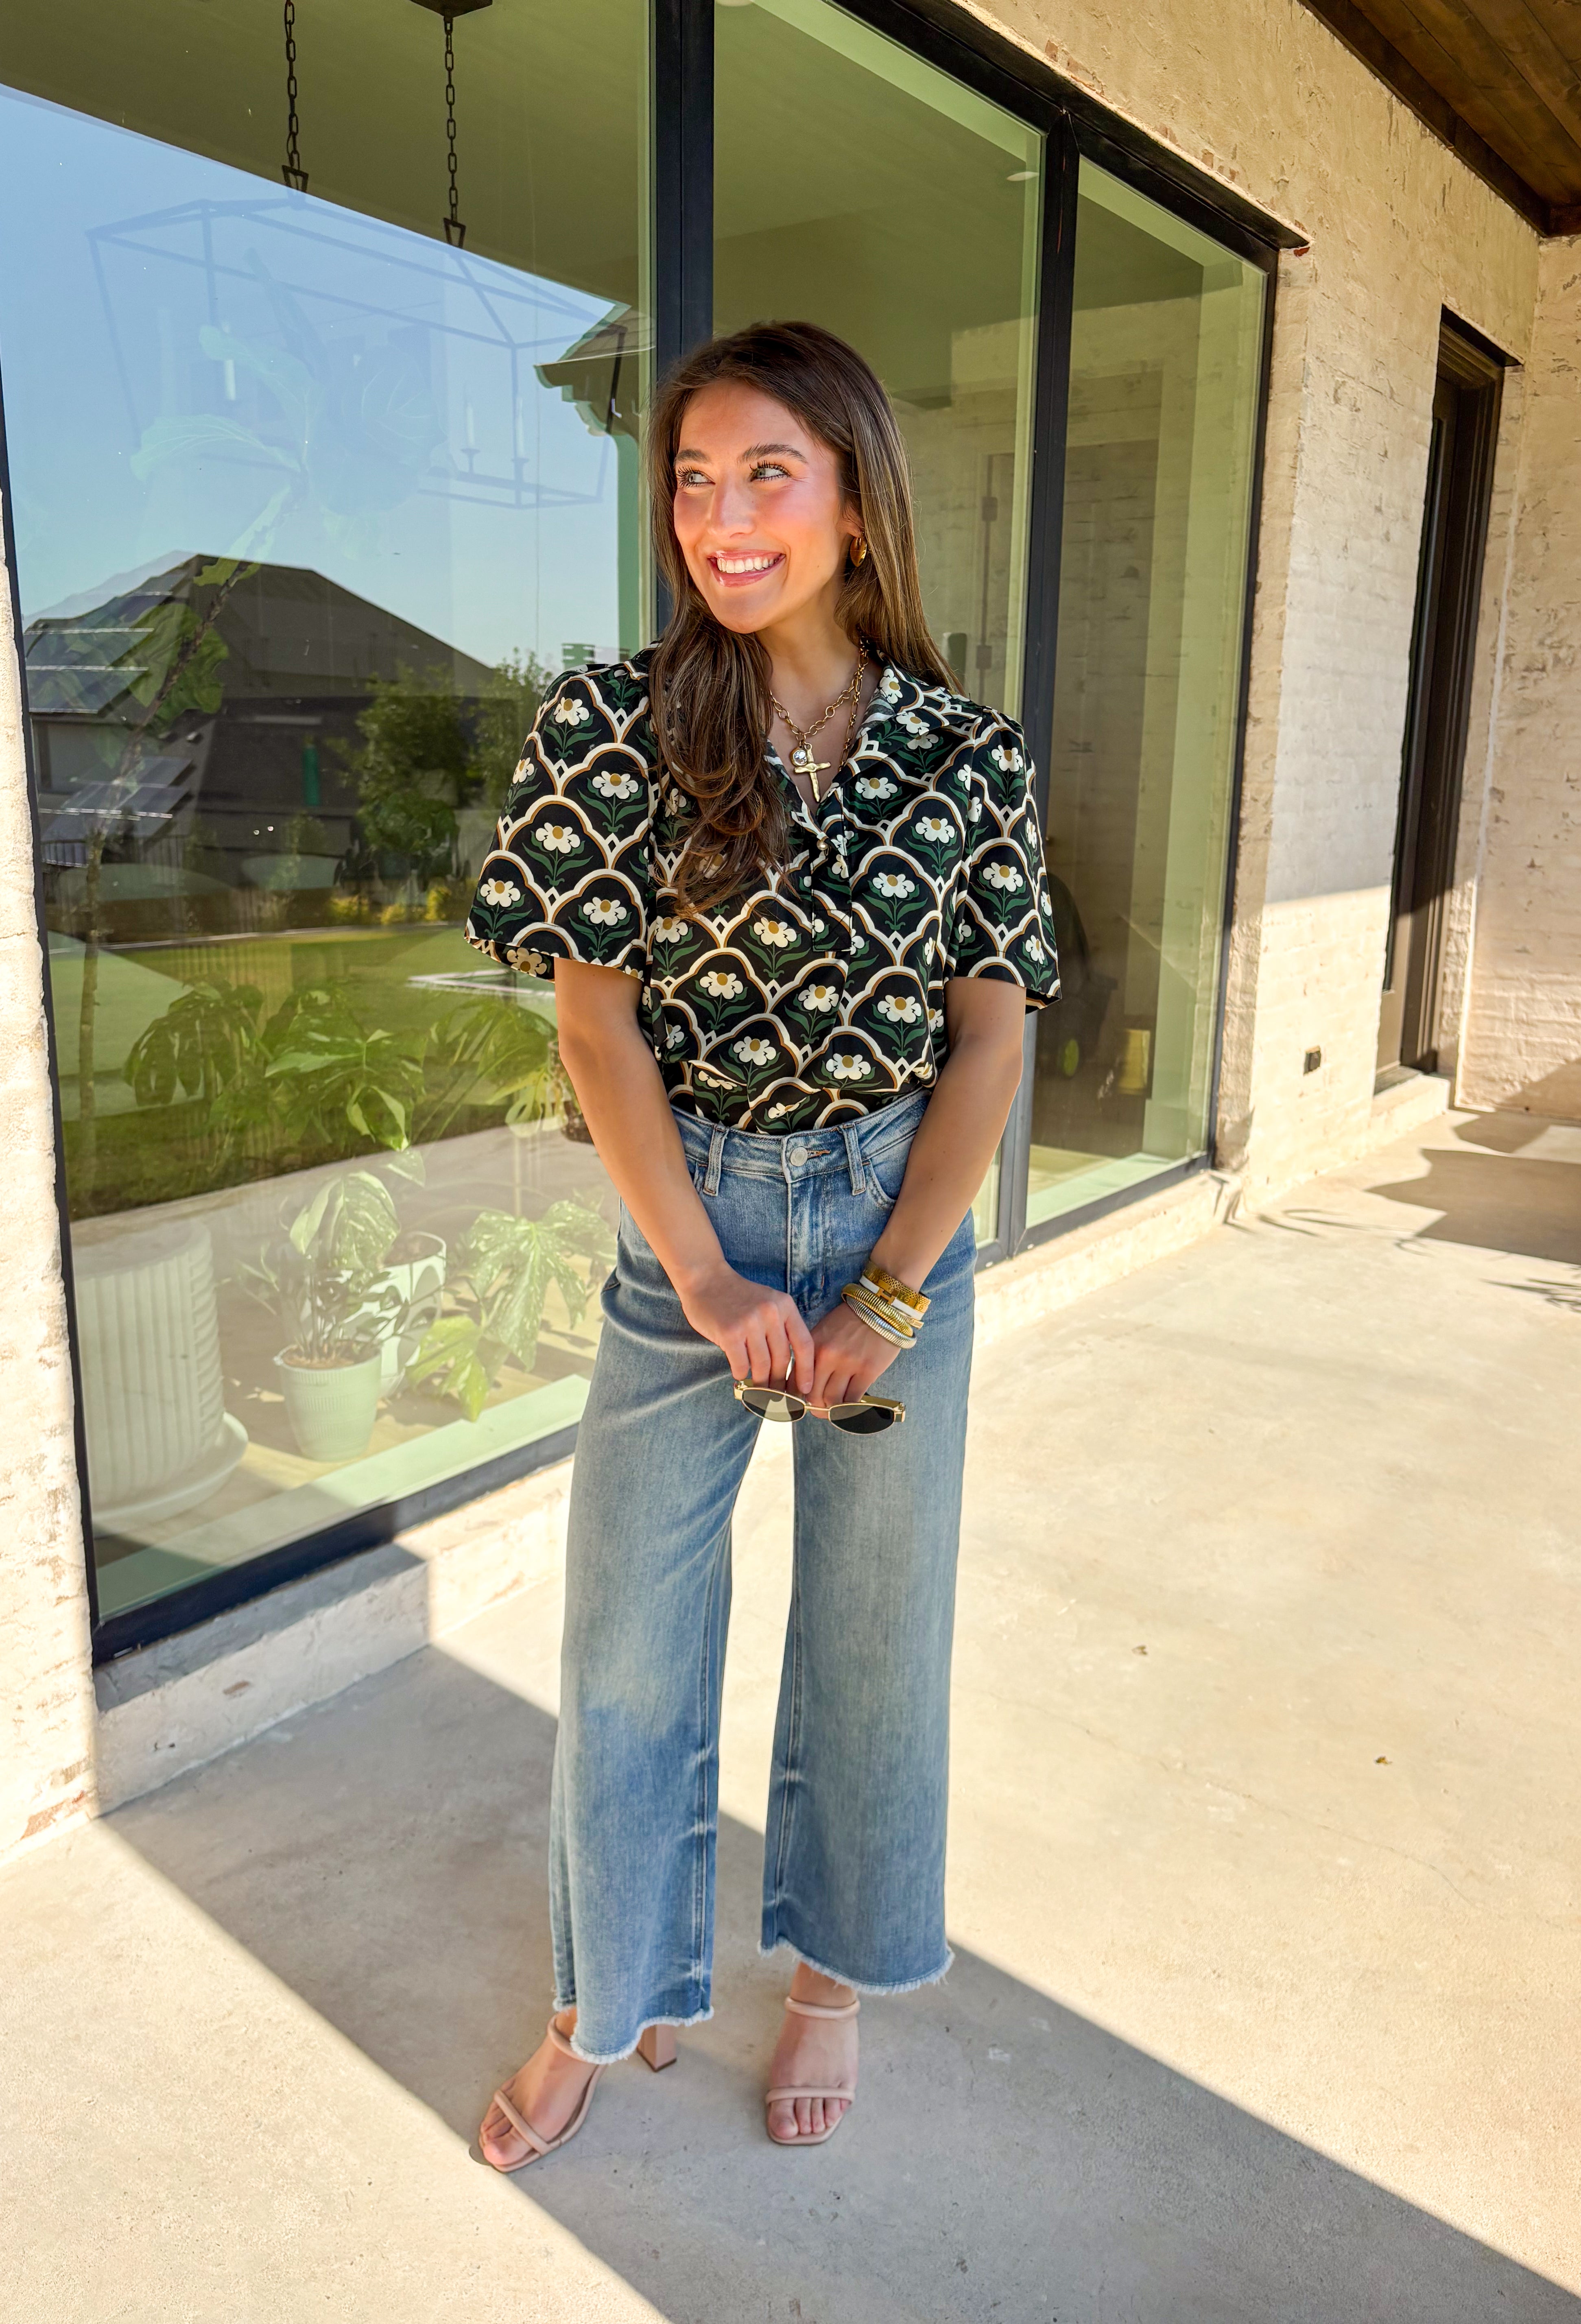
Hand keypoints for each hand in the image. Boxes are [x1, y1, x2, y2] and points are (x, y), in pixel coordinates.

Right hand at [678, 1262, 815, 1391]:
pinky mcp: (730, 1333)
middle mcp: (770, 1313)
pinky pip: (741, 1364)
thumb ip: (779, 1328)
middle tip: (777, 1397)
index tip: (805, 1390)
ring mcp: (750, 1322)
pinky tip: (739, 1374)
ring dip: (761, 1383)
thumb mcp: (768, 1302)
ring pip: (762, 1365)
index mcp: (785, 1306)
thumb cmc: (737, 1296)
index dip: (807, 1371)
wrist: (705, 1278)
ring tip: (759, 1392)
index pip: (804, 1345)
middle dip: (780, 1383)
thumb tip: (787, 1368)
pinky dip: (741, 1374)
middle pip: (783, 1359)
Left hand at [808, 1296, 900, 1410]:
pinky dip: (850, 1408)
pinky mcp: (868, 1370)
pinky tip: (851, 1406)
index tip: (802, 1404)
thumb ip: (813, 1355)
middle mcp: (827, 1356)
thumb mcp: (824, 1331)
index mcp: (813, 1345)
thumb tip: (805, 1384)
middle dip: (816, 1407)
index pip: (797, 1380)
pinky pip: (853, 1399)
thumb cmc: (850, 1321)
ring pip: (833, 1401)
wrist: (881, 1308)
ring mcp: (848, 1364)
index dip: (797, 1398)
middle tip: (820, 1410)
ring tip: (836, 1409)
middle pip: (814, 1395)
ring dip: (833, 1410)